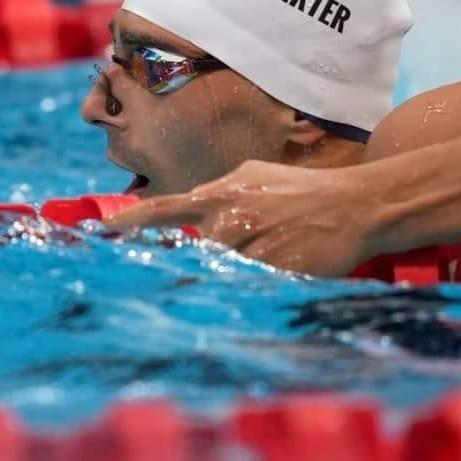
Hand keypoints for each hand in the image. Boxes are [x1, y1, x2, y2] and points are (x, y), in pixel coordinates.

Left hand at [105, 160, 383, 275]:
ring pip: (222, 270)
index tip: (105, 232)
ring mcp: (255, 246)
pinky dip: (253, 284)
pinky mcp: (277, 270)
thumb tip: (198, 200)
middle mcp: (234, 219)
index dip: (133, 221)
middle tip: (198, 269)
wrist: (355, 205)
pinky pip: (251, 285)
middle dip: (196, 260)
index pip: (167, 208)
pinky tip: (276, 272)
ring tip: (259, 261)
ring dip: (230, 271)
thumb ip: (224, 188)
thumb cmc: (306, 188)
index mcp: (226, 194)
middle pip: (195, 250)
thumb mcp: (260, 175)